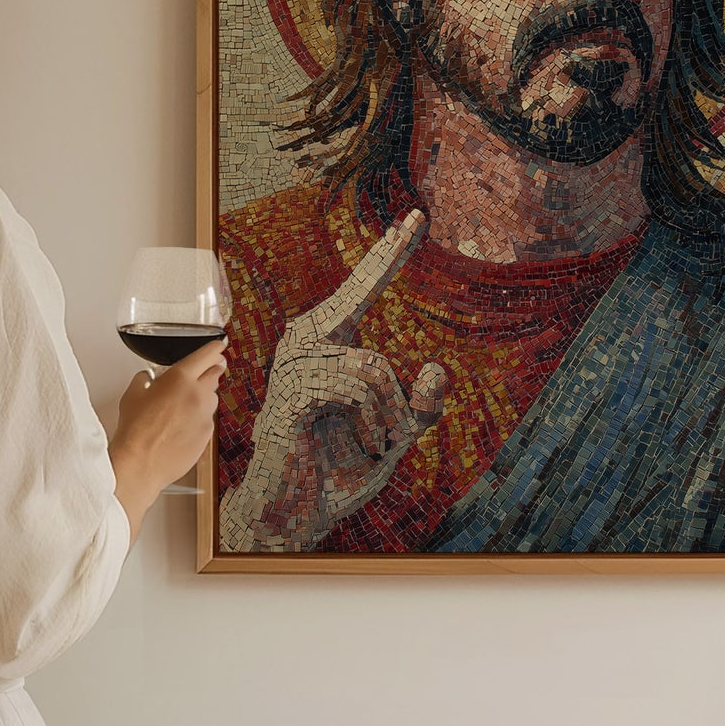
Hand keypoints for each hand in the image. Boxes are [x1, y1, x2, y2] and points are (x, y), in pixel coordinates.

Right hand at [110, 336, 227, 539]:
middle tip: (205, 371)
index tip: (219, 345)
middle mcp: (198, 394)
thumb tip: (147, 378)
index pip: (206, 355)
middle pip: (215, 374)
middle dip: (211, 370)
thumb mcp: (132, 394)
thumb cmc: (135, 430)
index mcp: (180, 378)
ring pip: (211, 399)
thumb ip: (144, 379)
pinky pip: (207, 420)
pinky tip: (182, 426)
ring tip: (183, 405)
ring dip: (203, 396)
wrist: (141, 463)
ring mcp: (206, 416)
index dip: (214, 348)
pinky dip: (199, 418)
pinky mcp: (207, 435)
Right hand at [221, 210, 446, 551]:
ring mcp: (292, 363)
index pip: (363, 286)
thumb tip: (434, 365)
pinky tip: (369, 445)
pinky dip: (376, 422)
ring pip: (372, 366)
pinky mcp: (289, 391)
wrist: (301, 509)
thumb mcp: (399, 432)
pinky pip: (355, 387)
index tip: (418, 215)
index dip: (390, 252)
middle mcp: (306, 340)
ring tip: (380, 443)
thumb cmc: (342, 466)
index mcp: (330, 340)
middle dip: (394, 391)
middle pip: (368, 322)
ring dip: (390, 416)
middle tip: (388, 434)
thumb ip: (422, 403)